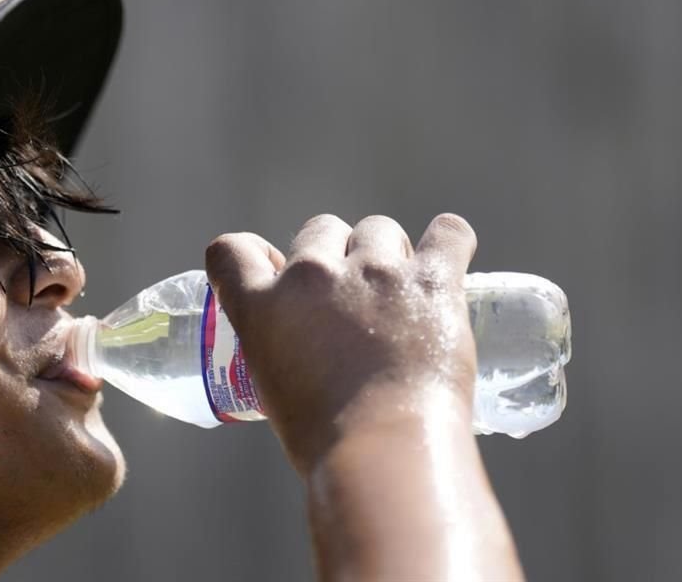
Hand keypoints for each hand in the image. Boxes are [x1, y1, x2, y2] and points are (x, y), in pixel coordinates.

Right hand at [205, 213, 477, 473]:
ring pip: (379, 229)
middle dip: (335, 255)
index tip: (274, 270)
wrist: (384, 452)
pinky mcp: (431, 281)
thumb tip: (306, 339)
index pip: (232, 250)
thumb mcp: (272, 389)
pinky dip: (449, 240)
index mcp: (264, 304)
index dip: (254, 255)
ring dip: (387, 253)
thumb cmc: (326, 439)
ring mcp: (374, 273)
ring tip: (402, 294)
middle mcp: (313, 275)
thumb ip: (281, 347)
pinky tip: (449, 255)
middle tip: (352, 301)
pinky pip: (448, 233)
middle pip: (321, 229)